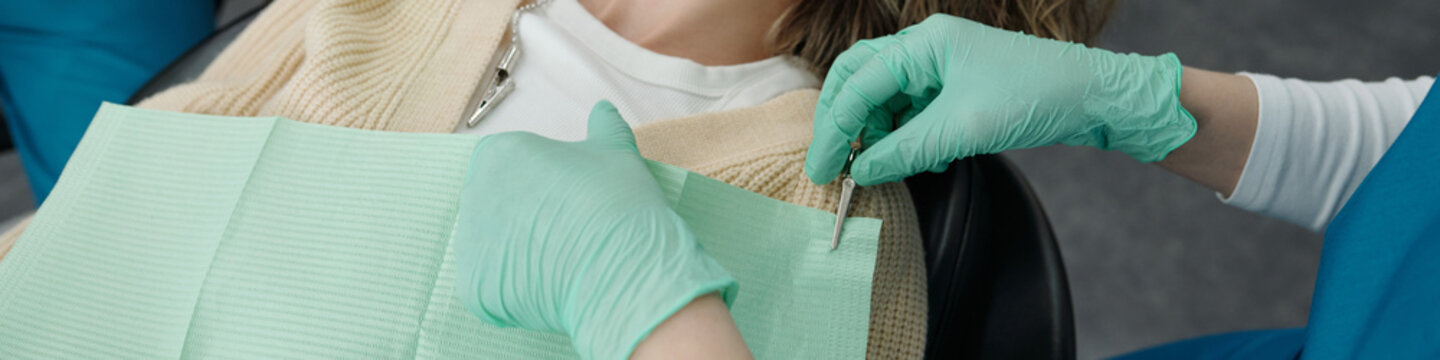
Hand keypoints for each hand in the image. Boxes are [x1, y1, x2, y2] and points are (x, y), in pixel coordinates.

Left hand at [453, 101, 737, 359]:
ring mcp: (469, 243)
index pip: (513, 167)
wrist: (620, 267)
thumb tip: (603, 109)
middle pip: (498, 208)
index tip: (568, 201)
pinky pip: (490, 288)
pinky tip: (548, 286)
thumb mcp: (615, 151)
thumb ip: (603, 127)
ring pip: (494, 249)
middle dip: (527, 220)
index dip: (543, 186)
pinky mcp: (473, 287)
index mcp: (500, 153)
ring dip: (520, 255)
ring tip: (560, 261)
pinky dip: (515, 291)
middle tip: (567, 233)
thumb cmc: (617, 203)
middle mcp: (475, 193)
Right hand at [805, 14, 1196, 185]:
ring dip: (879, 135)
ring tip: (892, 165)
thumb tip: (861, 171)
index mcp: (924, 43)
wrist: (1095, 97)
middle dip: (844, 124)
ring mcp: (940, 65)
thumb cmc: (1037, 96)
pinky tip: (926, 158)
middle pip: (859, 80)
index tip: (823, 170)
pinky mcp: (955, 86)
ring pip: (884, 98)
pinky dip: (907, 137)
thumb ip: (904, 151)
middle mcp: (926, 47)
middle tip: (835, 164)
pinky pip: (912, 111)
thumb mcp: (962, 130)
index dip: (835, 131)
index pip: (857, 86)